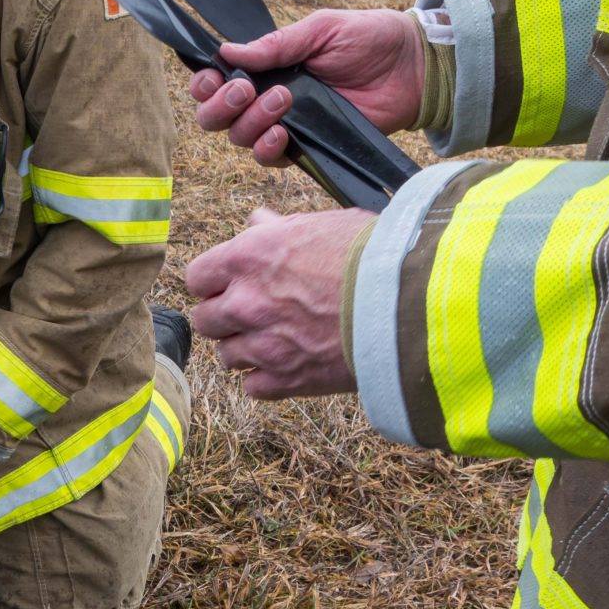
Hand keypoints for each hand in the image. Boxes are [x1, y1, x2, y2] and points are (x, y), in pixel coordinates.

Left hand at [185, 207, 375, 398]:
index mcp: (247, 258)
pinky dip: (266, 378)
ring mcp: (262, 345)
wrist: (411, 301)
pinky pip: (252, 386)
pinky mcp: (285, 380)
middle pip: (205, 319)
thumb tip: (257, 221)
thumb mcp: (321, 225)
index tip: (230, 284)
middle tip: (255, 313)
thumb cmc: (372, 254)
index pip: (197, 276)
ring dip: (245, 348)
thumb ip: (278, 229)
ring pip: (225, 355)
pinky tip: (289, 364)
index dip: (214, 281)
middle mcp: (245, 302)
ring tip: (276, 339)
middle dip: (225, 316)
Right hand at [190, 9, 424, 166]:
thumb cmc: (370, 40)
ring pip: (238, 138)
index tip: (214, 76)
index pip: (215, 81)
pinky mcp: (305, 146)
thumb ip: (276, 44)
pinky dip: (268, 148)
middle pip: (215, 117)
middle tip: (246, 90)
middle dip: (221, 105)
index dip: (204, 84)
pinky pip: (269, 158)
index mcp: (264, 67)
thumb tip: (227, 51)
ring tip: (283, 99)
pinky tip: (284, 132)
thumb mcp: (321, 30)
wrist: (412, 68)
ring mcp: (283, 124)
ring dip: (250, 121)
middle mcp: (264, 98)